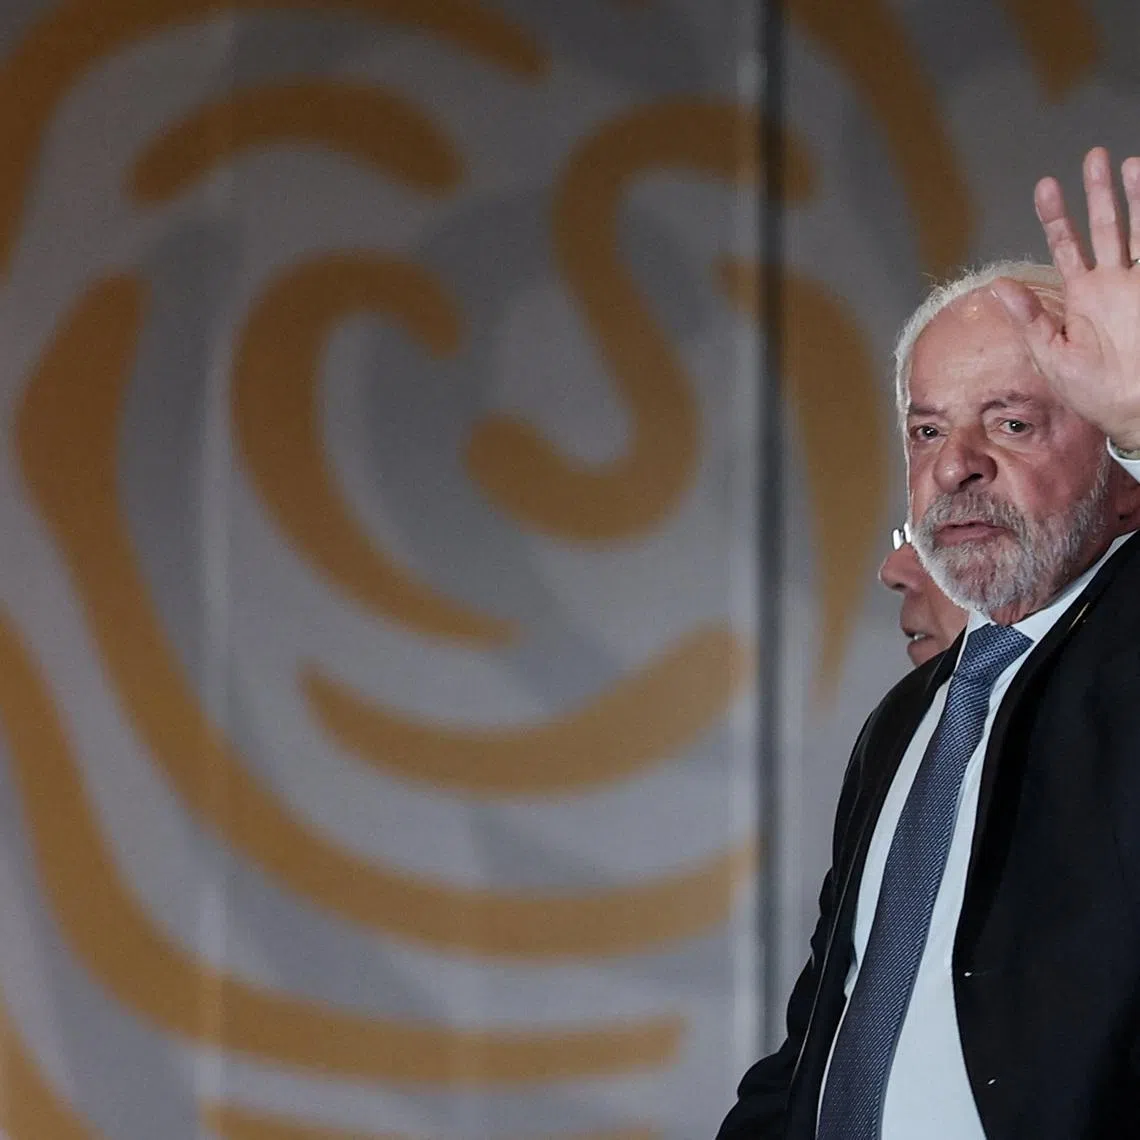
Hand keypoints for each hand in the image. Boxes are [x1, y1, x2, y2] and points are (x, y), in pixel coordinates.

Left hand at [991, 146, 1139, 451]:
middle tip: (1094, 156)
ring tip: (1127, 162)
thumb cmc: (1091, 391)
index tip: (1046, 186)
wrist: (1131, 409)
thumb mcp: (1050, 354)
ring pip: (1136, 228)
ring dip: (1133, 197)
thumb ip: (1028, 318)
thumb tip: (997, 287)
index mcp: (1082, 296)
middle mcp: (1112, 283)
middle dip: (1099, 192)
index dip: (1057, 217)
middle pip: (1105, 226)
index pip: (1067, 245)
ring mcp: (1137, 284)